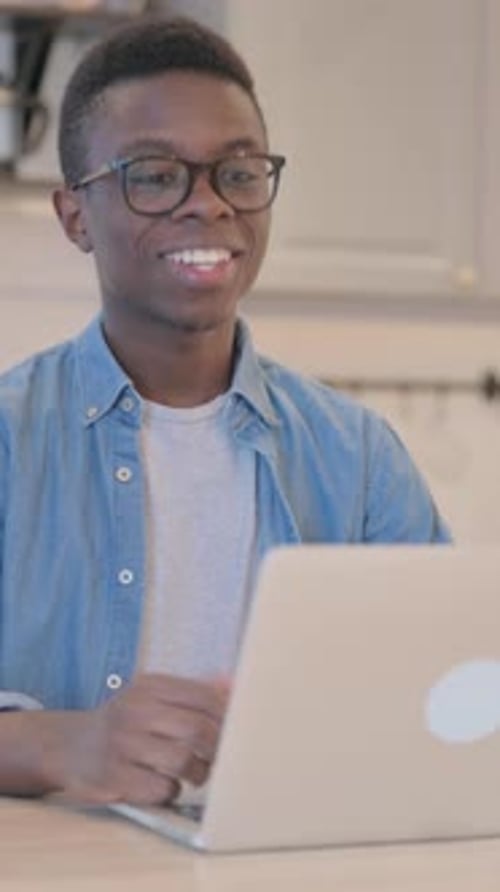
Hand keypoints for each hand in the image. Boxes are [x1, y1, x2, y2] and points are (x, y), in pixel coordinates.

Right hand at [40, 673, 229, 805]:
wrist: (69, 746)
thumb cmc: (125, 722)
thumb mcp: (153, 695)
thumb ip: (193, 691)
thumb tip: (234, 684)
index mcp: (150, 686)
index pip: (204, 696)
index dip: (227, 716)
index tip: (235, 732)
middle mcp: (134, 710)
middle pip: (198, 729)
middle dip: (217, 749)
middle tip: (217, 758)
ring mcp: (122, 744)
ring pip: (182, 760)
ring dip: (198, 773)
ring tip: (195, 774)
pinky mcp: (113, 776)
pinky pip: (160, 788)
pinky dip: (171, 791)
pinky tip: (164, 785)